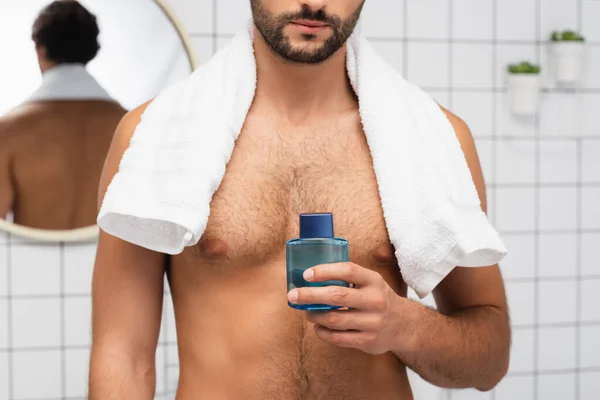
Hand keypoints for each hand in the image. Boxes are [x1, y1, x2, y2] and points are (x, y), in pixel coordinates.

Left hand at [287, 262, 402, 354]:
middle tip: (292, 295)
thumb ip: (348, 278)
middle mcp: (375, 300)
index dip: (325, 271)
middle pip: (337, 296)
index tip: (306, 274)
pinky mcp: (368, 341)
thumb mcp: (370, 282)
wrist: (403, 325)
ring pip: (334, 319)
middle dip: (310, 295)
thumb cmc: (376, 298)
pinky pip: (337, 338)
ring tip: (305, 312)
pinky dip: (322, 332)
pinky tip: (317, 326)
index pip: (348, 271)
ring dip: (314, 315)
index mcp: (374, 281)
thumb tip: (310, 276)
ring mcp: (373, 322)